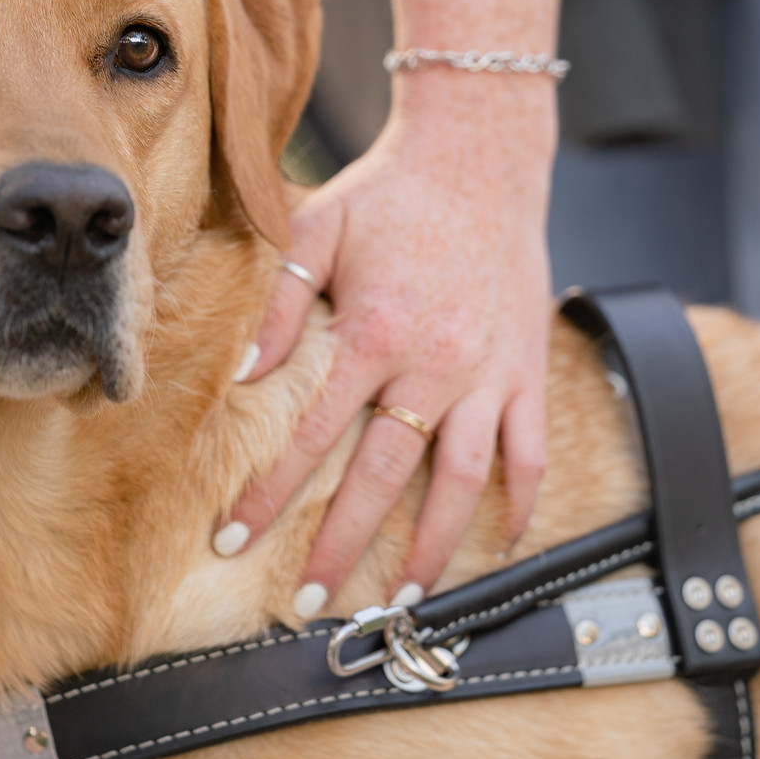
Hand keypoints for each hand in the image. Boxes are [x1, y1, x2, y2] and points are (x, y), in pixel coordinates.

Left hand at [215, 98, 553, 615]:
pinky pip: (529, 451)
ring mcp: (489, 374)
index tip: (231, 543)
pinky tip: (501, 542)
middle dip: (340, 546)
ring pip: (462, 482)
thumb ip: (279, 304)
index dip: (267, 495)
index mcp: (375, 334)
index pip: (310, 436)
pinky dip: (519, 501)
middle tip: (309, 603)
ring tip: (401, 598)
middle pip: (382, 478)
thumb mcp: (317, 229)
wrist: (481, 154)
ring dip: (432, 547)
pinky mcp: (527, 369)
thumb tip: (240, 375)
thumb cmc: (389, 192)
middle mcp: (435, 365)